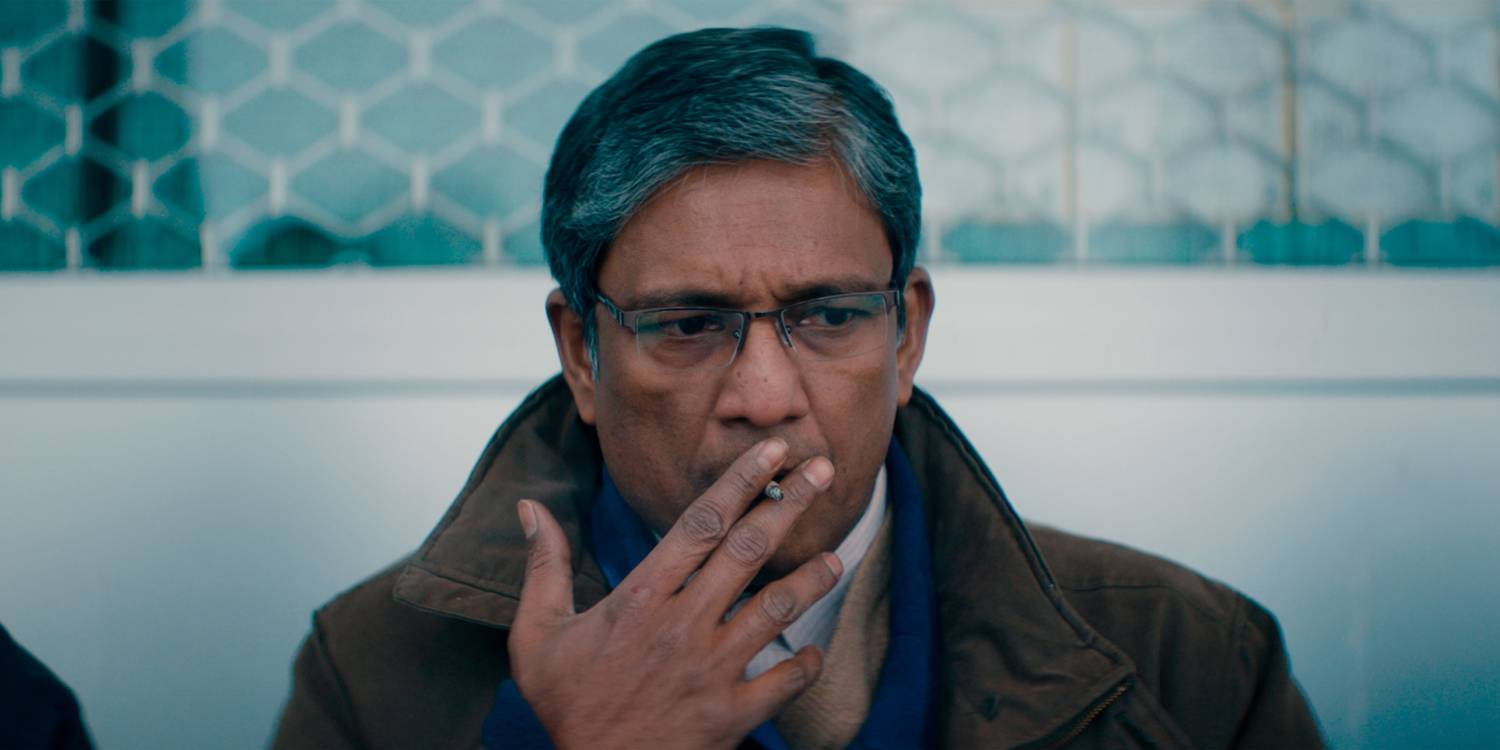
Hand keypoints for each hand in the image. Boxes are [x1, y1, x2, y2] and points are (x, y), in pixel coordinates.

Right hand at [507, 438, 840, 749]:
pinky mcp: (732, 714)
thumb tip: (529, 509)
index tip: (772, 450)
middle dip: (790, 505)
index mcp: (641, 598)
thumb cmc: (566, 705)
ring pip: (777, 609)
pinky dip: (806, 665)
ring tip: (836, 555)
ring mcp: (713, 669)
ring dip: (811, 578)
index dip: (741, 480)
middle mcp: (683, 625)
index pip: (701, 523)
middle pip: (748, 550)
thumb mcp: (537, 634)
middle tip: (823, 470)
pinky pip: (784, 683)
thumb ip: (544, 567)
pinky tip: (815, 650)